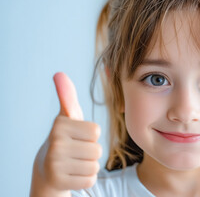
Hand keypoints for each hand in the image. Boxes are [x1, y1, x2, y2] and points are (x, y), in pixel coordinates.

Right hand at [31, 72, 101, 194]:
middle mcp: (55, 143)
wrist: (47, 168)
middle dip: (91, 152)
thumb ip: (67, 96)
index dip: (90, 135)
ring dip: (89, 165)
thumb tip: (59, 74)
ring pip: (94, 166)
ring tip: (74, 162)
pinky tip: (73, 174)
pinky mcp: (59, 181)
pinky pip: (90, 180)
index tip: (77, 136)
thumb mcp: (67, 117)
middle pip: (97, 150)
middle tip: (76, 151)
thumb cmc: (65, 138)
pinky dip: (86, 178)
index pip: (96, 131)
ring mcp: (55, 164)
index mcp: (60, 125)